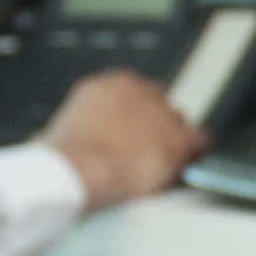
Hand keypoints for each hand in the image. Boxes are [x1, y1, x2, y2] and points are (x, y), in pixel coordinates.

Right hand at [50, 68, 206, 209]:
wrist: (76, 170)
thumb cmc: (60, 158)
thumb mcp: (56, 131)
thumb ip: (73, 128)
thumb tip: (63, 140)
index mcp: (109, 85)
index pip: (135, 92)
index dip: (135, 116)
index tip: (132, 131)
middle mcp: (139, 92)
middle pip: (159, 104)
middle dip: (154, 126)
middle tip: (145, 149)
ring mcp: (161, 114)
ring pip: (178, 123)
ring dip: (172, 140)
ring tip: (162, 162)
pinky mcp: (177, 140)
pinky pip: (199, 142)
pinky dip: (195, 154)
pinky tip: (190, 164)